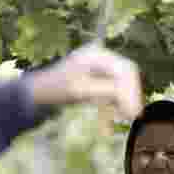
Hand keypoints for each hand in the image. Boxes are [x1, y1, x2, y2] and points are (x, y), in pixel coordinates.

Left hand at [24, 44, 141, 119]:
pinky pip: (113, 90)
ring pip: (122, 83)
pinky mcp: (97, 78)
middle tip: (133, 116)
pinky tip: (111, 120)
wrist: (38, 92)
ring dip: (124, 101)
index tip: (135, 112)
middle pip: (127, 75)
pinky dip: (114, 104)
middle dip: (131, 96)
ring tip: (122, 118)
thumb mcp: (81, 90)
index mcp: (98, 54)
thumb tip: (131, 101)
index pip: (126, 70)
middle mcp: (101, 56)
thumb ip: (107, 91)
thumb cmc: (56, 89)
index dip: (133, 91)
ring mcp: (99, 66)